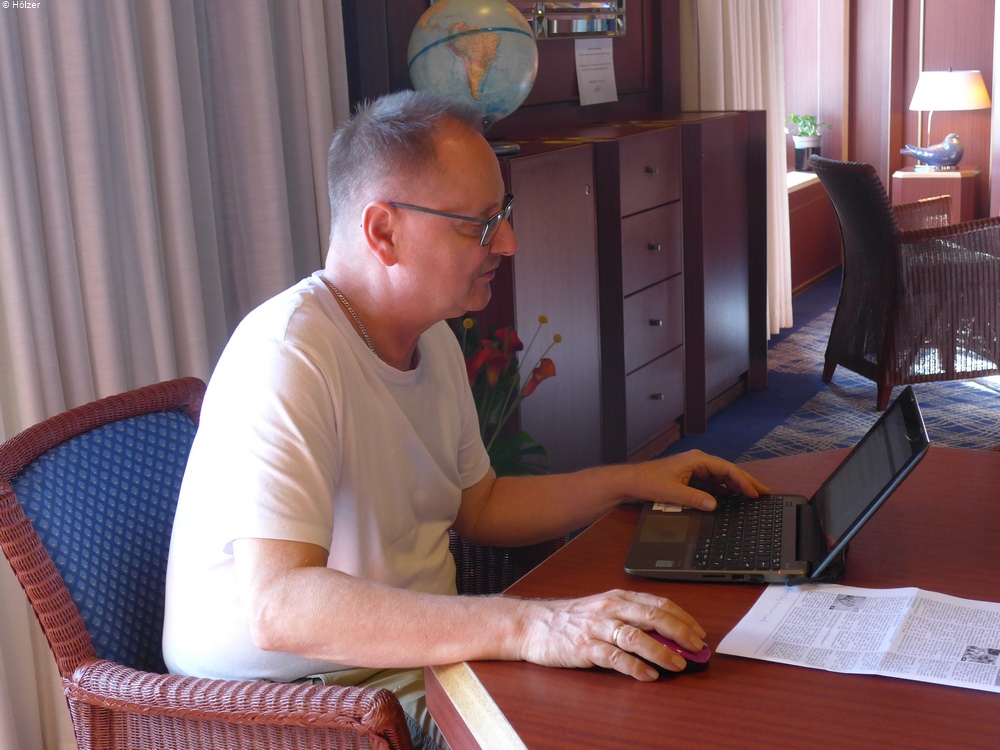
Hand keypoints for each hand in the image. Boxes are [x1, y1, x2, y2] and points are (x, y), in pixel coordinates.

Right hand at [515, 589, 705, 680]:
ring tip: (678, 665)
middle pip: (654, 617)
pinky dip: (636, 667)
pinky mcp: (585, 647)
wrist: (532, 625)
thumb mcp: (602, 611)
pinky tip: (648, 675)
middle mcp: (610, 609)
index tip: (698, 633)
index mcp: (617, 598)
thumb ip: (630, 618)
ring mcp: (597, 628)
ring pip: (637, 637)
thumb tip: (666, 636)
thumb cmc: (569, 620)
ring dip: (662, 652)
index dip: (683, 617)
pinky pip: (615, 658)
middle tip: (696, 649)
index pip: (658, 603)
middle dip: (680, 633)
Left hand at [626, 449, 769, 510]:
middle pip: (728, 472)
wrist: (631, 482)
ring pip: (722, 478)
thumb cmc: (648, 482)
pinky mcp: (691, 479)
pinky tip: (733, 500)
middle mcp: (698, 463)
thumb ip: (694, 498)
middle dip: (746, 482)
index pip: (726, 469)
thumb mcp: (671, 492)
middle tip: (765, 492)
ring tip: (753, 497)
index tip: (755, 493)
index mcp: (697, 460)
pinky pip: (713, 485)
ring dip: (737, 487)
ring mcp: (695, 471)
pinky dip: (725, 491)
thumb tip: (714, 505)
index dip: (743, 481)